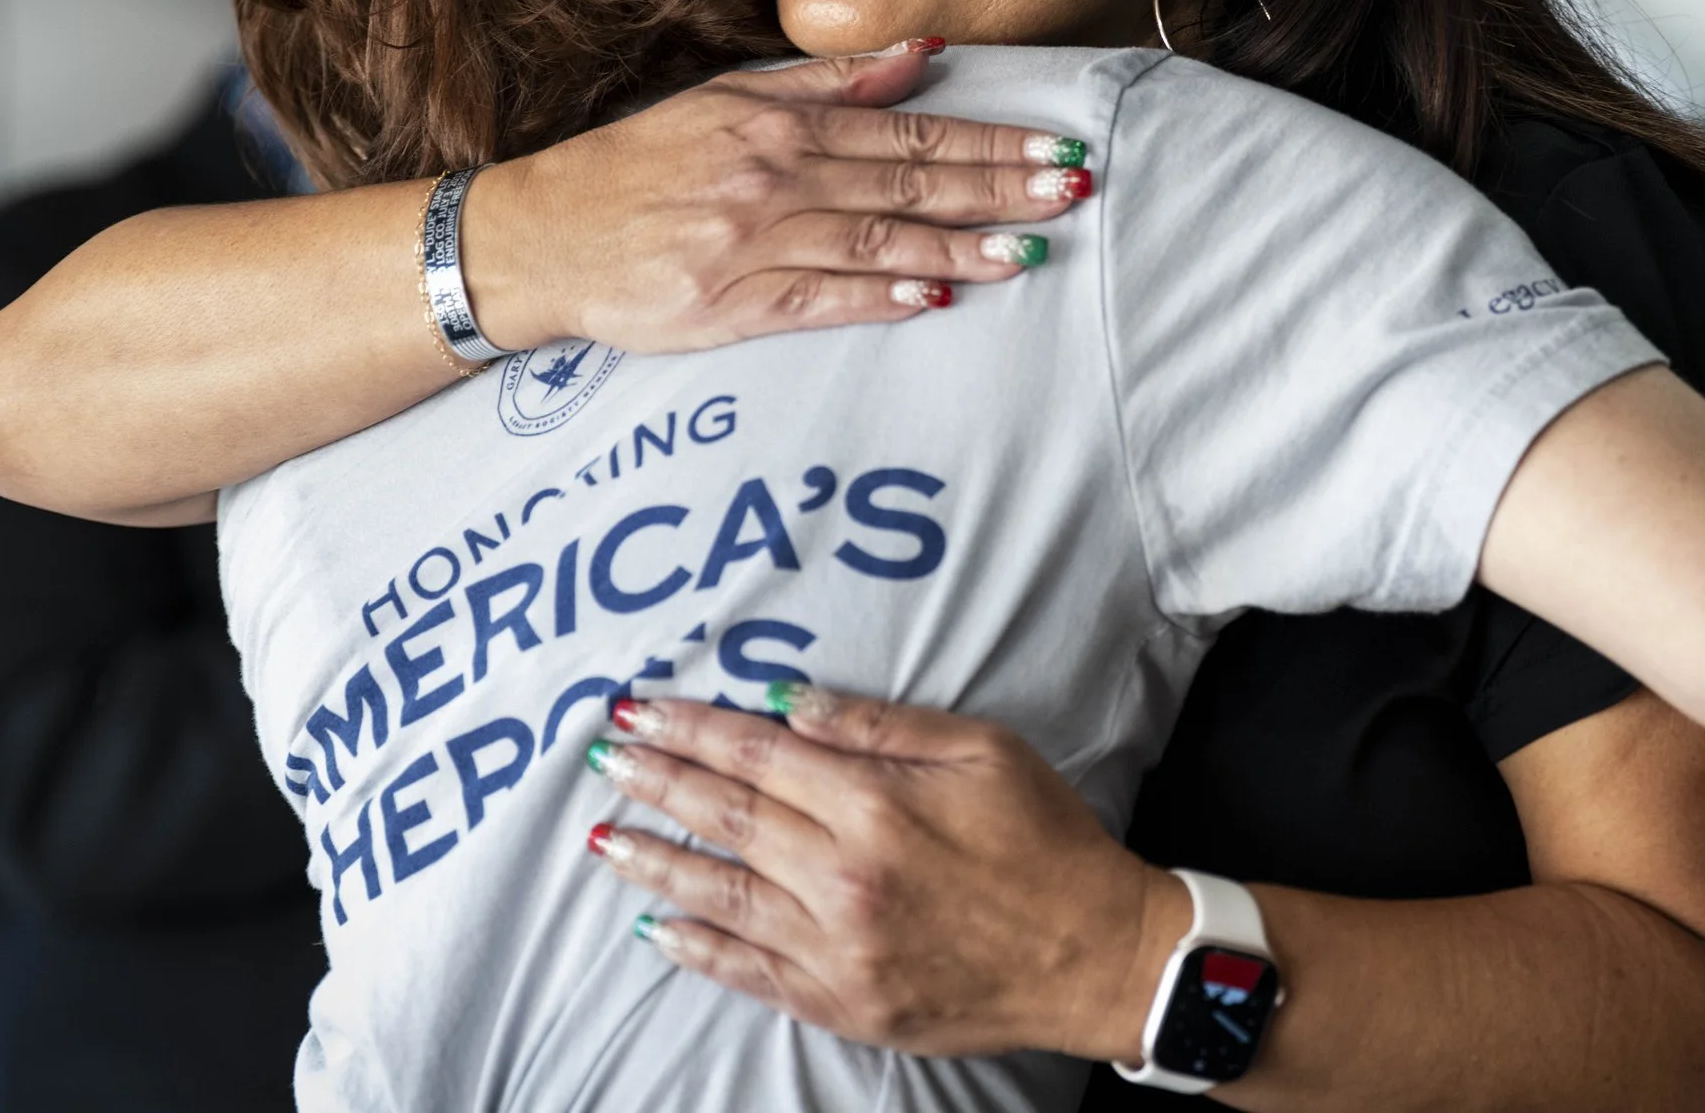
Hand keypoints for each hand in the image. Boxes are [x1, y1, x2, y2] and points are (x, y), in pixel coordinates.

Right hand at [465, 45, 1095, 352]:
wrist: (541, 238)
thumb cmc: (638, 165)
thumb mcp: (728, 100)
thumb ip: (830, 83)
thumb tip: (923, 56)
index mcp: (781, 127)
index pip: (910, 136)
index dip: (991, 143)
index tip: (1057, 145)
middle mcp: (775, 182)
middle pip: (909, 187)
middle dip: (999, 188)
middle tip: (1073, 189)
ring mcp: (753, 247)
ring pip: (877, 246)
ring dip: (959, 250)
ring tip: (1029, 252)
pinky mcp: (729, 308)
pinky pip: (818, 302)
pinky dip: (877, 302)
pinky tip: (932, 303)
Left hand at [580, 686, 1190, 1061]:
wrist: (1098, 955)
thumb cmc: (1048, 840)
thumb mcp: (982, 750)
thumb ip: (880, 725)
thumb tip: (790, 700)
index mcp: (876, 805)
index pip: (756, 755)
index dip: (691, 728)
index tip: (641, 709)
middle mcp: (844, 877)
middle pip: (726, 819)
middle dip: (658, 781)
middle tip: (606, 757)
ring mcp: (839, 949)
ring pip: (721, 895)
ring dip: (656, 860)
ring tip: (605, 836)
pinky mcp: (846, 1003)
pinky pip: (750, 971)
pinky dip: (699, 947)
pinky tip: (659, 924)